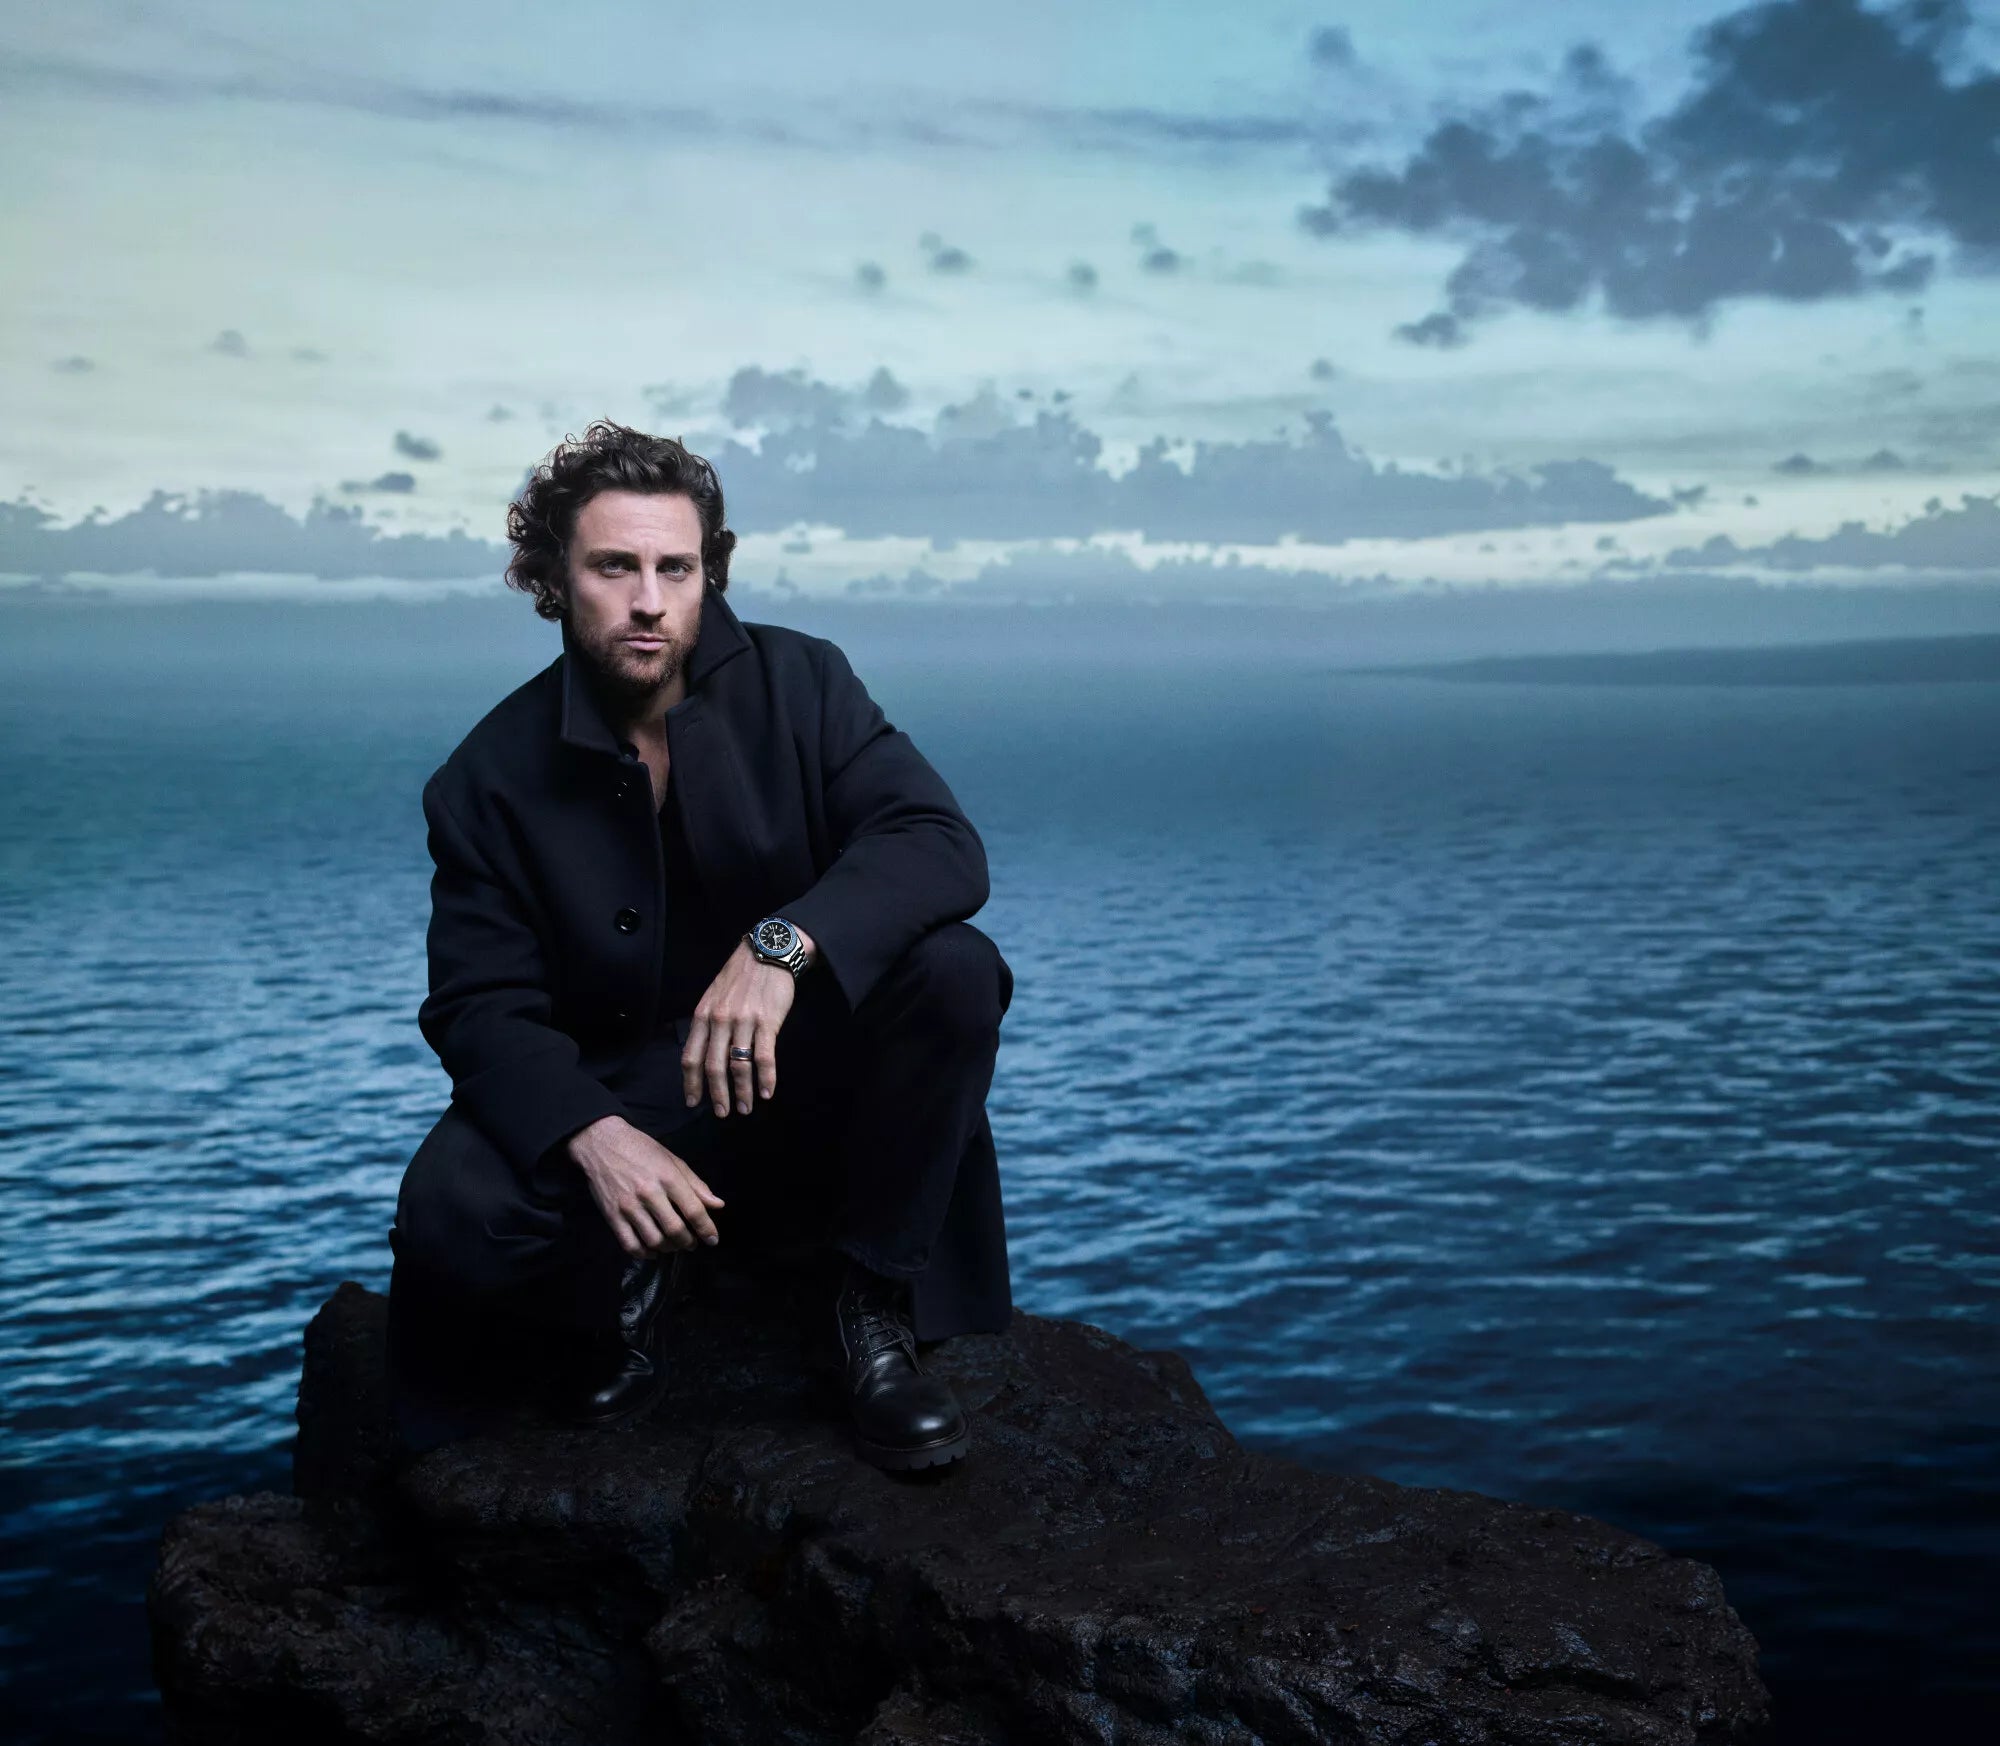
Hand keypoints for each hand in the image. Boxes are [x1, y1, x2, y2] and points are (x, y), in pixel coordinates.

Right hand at [566, 1115, 725, 1256]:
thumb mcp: (672, 1160)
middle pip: (674, 1229)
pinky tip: (652, 1251)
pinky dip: (643, 1253)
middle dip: (688, 1242)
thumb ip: (696, 1184)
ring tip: (673, 1245)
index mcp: (668, 1177)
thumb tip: (718, 1205)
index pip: (693, 1210)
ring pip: (653, 1240)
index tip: (713, 1240)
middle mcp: (649, 1193)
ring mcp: (628, 1206)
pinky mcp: (611, 1216)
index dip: (707, 1229)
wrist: (601, 1143)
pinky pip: (629, 1244)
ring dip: (668, 1249)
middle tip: (692, 1244)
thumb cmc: (641, 1149)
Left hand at [682, 930, 812, 1116]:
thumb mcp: (713, 996)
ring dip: (742, 1091)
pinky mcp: (767, 1022)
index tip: (693, 1102)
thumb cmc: (740, 976)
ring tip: (746, 1108)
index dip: (691, 1083)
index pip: (691, 1057)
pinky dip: (766, 1078)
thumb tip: (703, 1053)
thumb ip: (707, 1023)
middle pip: (713, 1067)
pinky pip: (764, 1057)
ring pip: (739, 1066)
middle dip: (717, 1094)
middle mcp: (719, 1020)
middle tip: (722, 1113)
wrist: (768, 952)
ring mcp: (743, 1022)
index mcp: (702, 1015)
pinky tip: (767, 1092)